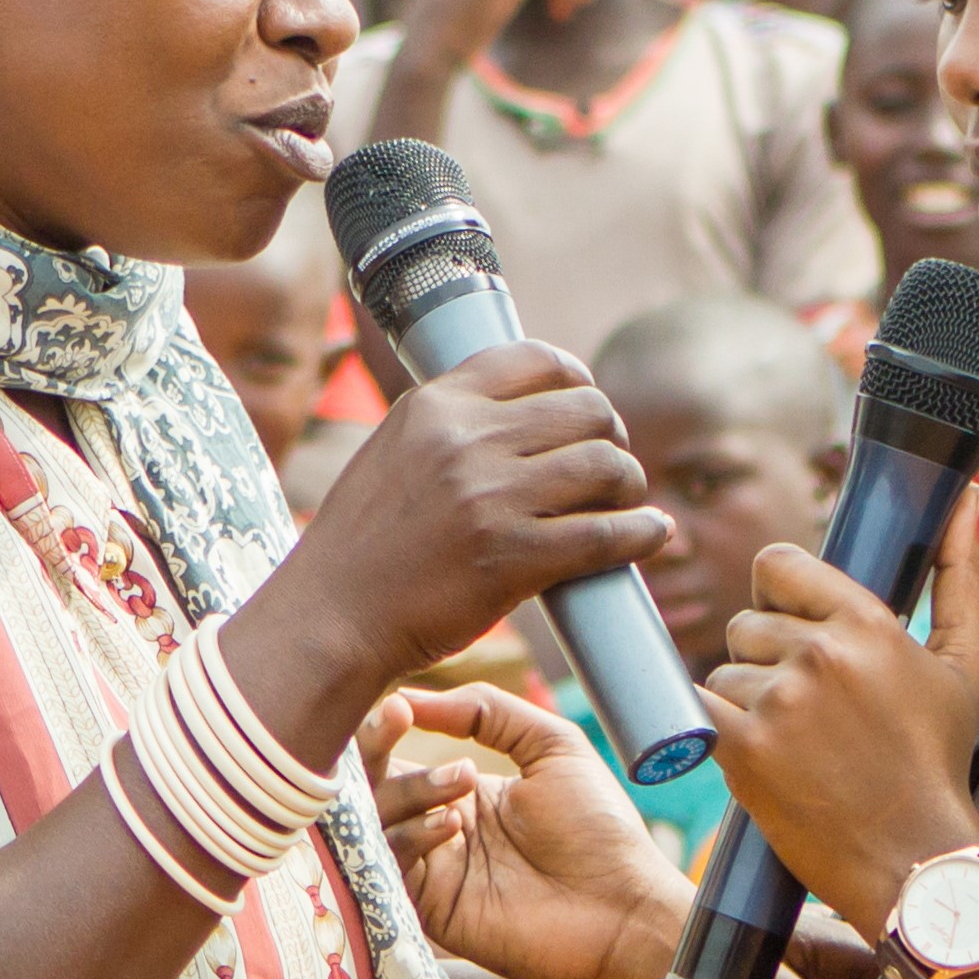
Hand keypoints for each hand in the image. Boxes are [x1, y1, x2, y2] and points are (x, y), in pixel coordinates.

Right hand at [255, 341, 671, 706]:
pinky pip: (607, 533)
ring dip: (629, 486)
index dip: (576, 380)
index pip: (535, 359)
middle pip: (587, 409)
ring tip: (623, 506)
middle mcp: (465, 440)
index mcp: (434, 406)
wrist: (330, 618)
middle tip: (607, 472)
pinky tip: (648, 535)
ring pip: (606, 464)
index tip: (586, 408)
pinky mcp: (512, 557)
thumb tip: (522, 419)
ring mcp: (490, 497)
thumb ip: (448, 430)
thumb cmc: (360, 549)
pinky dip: (641, 533)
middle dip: (611, 438)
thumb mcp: (391, 456)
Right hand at [377, 684, 691, 978]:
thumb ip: (486, 710)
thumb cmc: (599, 830)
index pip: (395, 757)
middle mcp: (436, 829)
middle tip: (400, 721)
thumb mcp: (552, 745)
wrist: (622, 910)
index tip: (398, 706)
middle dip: (377, 749)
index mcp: (460, 793)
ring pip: (373, 822)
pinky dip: (413, 835)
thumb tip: (411, 696)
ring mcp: (430, 871)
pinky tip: (454, 824)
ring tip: (462, 780)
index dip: (383, 728)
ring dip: (408, 789)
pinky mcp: (429, 909)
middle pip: (370, 786)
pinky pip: (390, 867)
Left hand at [702, 488, 978, 938]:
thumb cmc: (938, 758)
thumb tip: (966, 496)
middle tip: (809, 706)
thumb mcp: (965, 661)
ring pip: (723, 670)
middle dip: (767, 657)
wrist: (913, 857)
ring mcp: (777, 702)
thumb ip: (959, 572)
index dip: (779, 596)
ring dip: (747, 700)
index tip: (797, 629)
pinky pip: (699, 710)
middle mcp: (819, 654)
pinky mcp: (741, 749)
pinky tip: (764, 756)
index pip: (776, 565)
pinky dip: (719, 730)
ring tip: (797, 741)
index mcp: (868, 623)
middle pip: (746, 622)